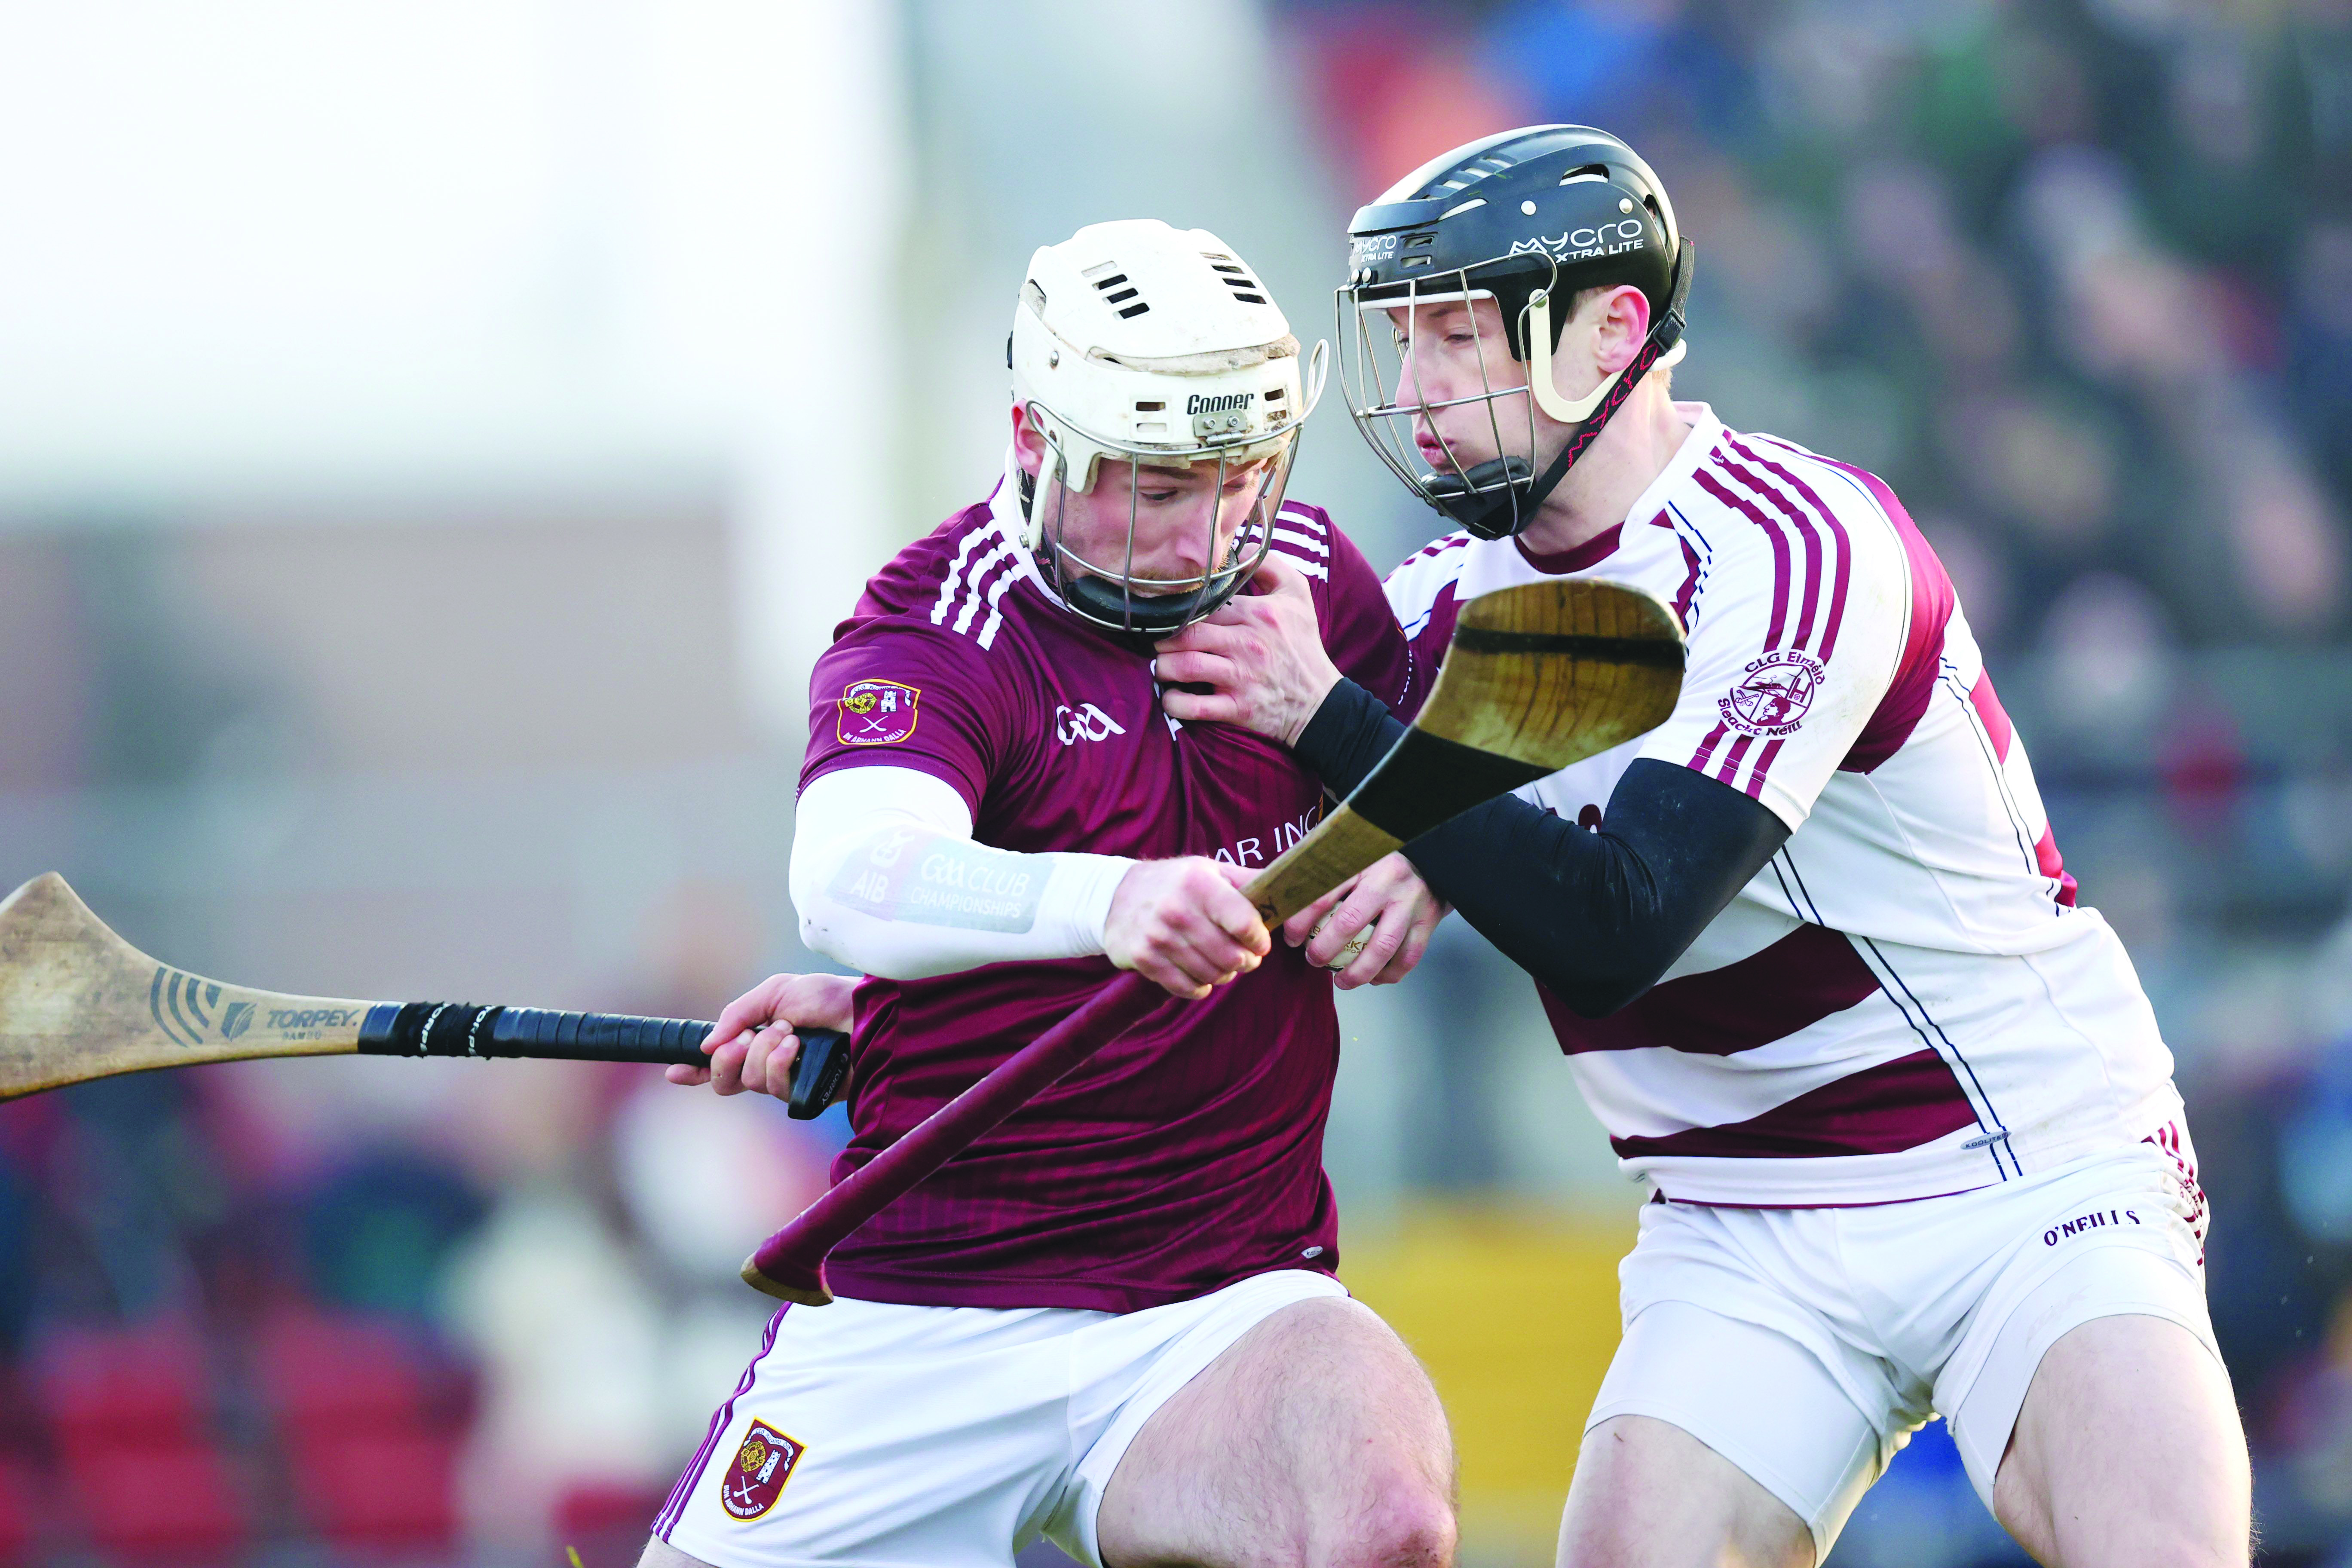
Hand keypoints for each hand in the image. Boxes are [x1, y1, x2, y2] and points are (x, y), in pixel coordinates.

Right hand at [667, 971, 857, 1098]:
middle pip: (725, 1082)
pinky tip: (797, 1045)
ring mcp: (787, 1081)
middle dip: (725, 1059)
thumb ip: (738, 1013)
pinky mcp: (806, 1094)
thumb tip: (708, 1045)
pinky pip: (773, 1086)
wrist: (865, 1009)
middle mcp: (769, 1065)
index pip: (720, 1063)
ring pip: (748, 1081)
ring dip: (763, 1050)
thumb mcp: (776, 991)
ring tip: (789, 1031)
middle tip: (744, 1039)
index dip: (694, 1071)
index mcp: (758, 1039)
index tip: (674, 1071)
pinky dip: (780, 1060)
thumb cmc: (828, 997)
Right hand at [1104, 857, 1272, 999]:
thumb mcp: (1210, 870)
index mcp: (1199, 883)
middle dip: (1246, 962)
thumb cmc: (1175, 883)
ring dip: (1224, 975)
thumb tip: (1286, 891)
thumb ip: (1248, 881)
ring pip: (1211, 974)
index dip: (1260, 940)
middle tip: (1246, 958)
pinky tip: (1202, 976)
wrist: (1115, 896)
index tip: (1261, 943)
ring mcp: (1157, 937)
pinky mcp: (1143, 959)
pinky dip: (1200, 987)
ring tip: (1223, 964)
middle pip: (1230, 956)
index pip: (1244, 923)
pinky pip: (1186, 988)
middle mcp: (1176, 909)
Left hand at [1154, 553, 1341, 744]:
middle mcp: (1246, 644)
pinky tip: (1172, 696)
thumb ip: (1269, 565)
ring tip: (1163, 666)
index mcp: (1256, 614)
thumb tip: (1239, 549)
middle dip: (1163, 639)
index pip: (1203, 605)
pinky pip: (1195, 708)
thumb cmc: (1303, 645)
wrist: (1321, 700)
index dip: (1180, 609)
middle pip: (1186, 635)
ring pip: (1185, 667)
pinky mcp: (1237, 708)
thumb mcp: (1298, 595)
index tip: (1171, 615)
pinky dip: (1175, 703)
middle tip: (1160, 642)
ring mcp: (1240, 678)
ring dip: (1164, 668)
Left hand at [1280, 852, 1448, 990]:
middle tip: (1313, 960)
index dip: (1301, 921)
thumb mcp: (1352, 856)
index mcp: (1361, 862)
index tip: (1291, 938)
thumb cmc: (1381, 861)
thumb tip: (1282, 895)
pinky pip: (1408, 957)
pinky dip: (1389, 974)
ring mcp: (1410, 902)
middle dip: (1325, 949)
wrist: (1433, 855)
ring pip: (1382, 947)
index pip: (1322, 893)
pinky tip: (1374, 979)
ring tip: (1341, 981)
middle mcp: (1387, 880)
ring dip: (1358, 972)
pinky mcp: (1428, 920)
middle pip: (1350, 922)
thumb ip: (1323, 873)